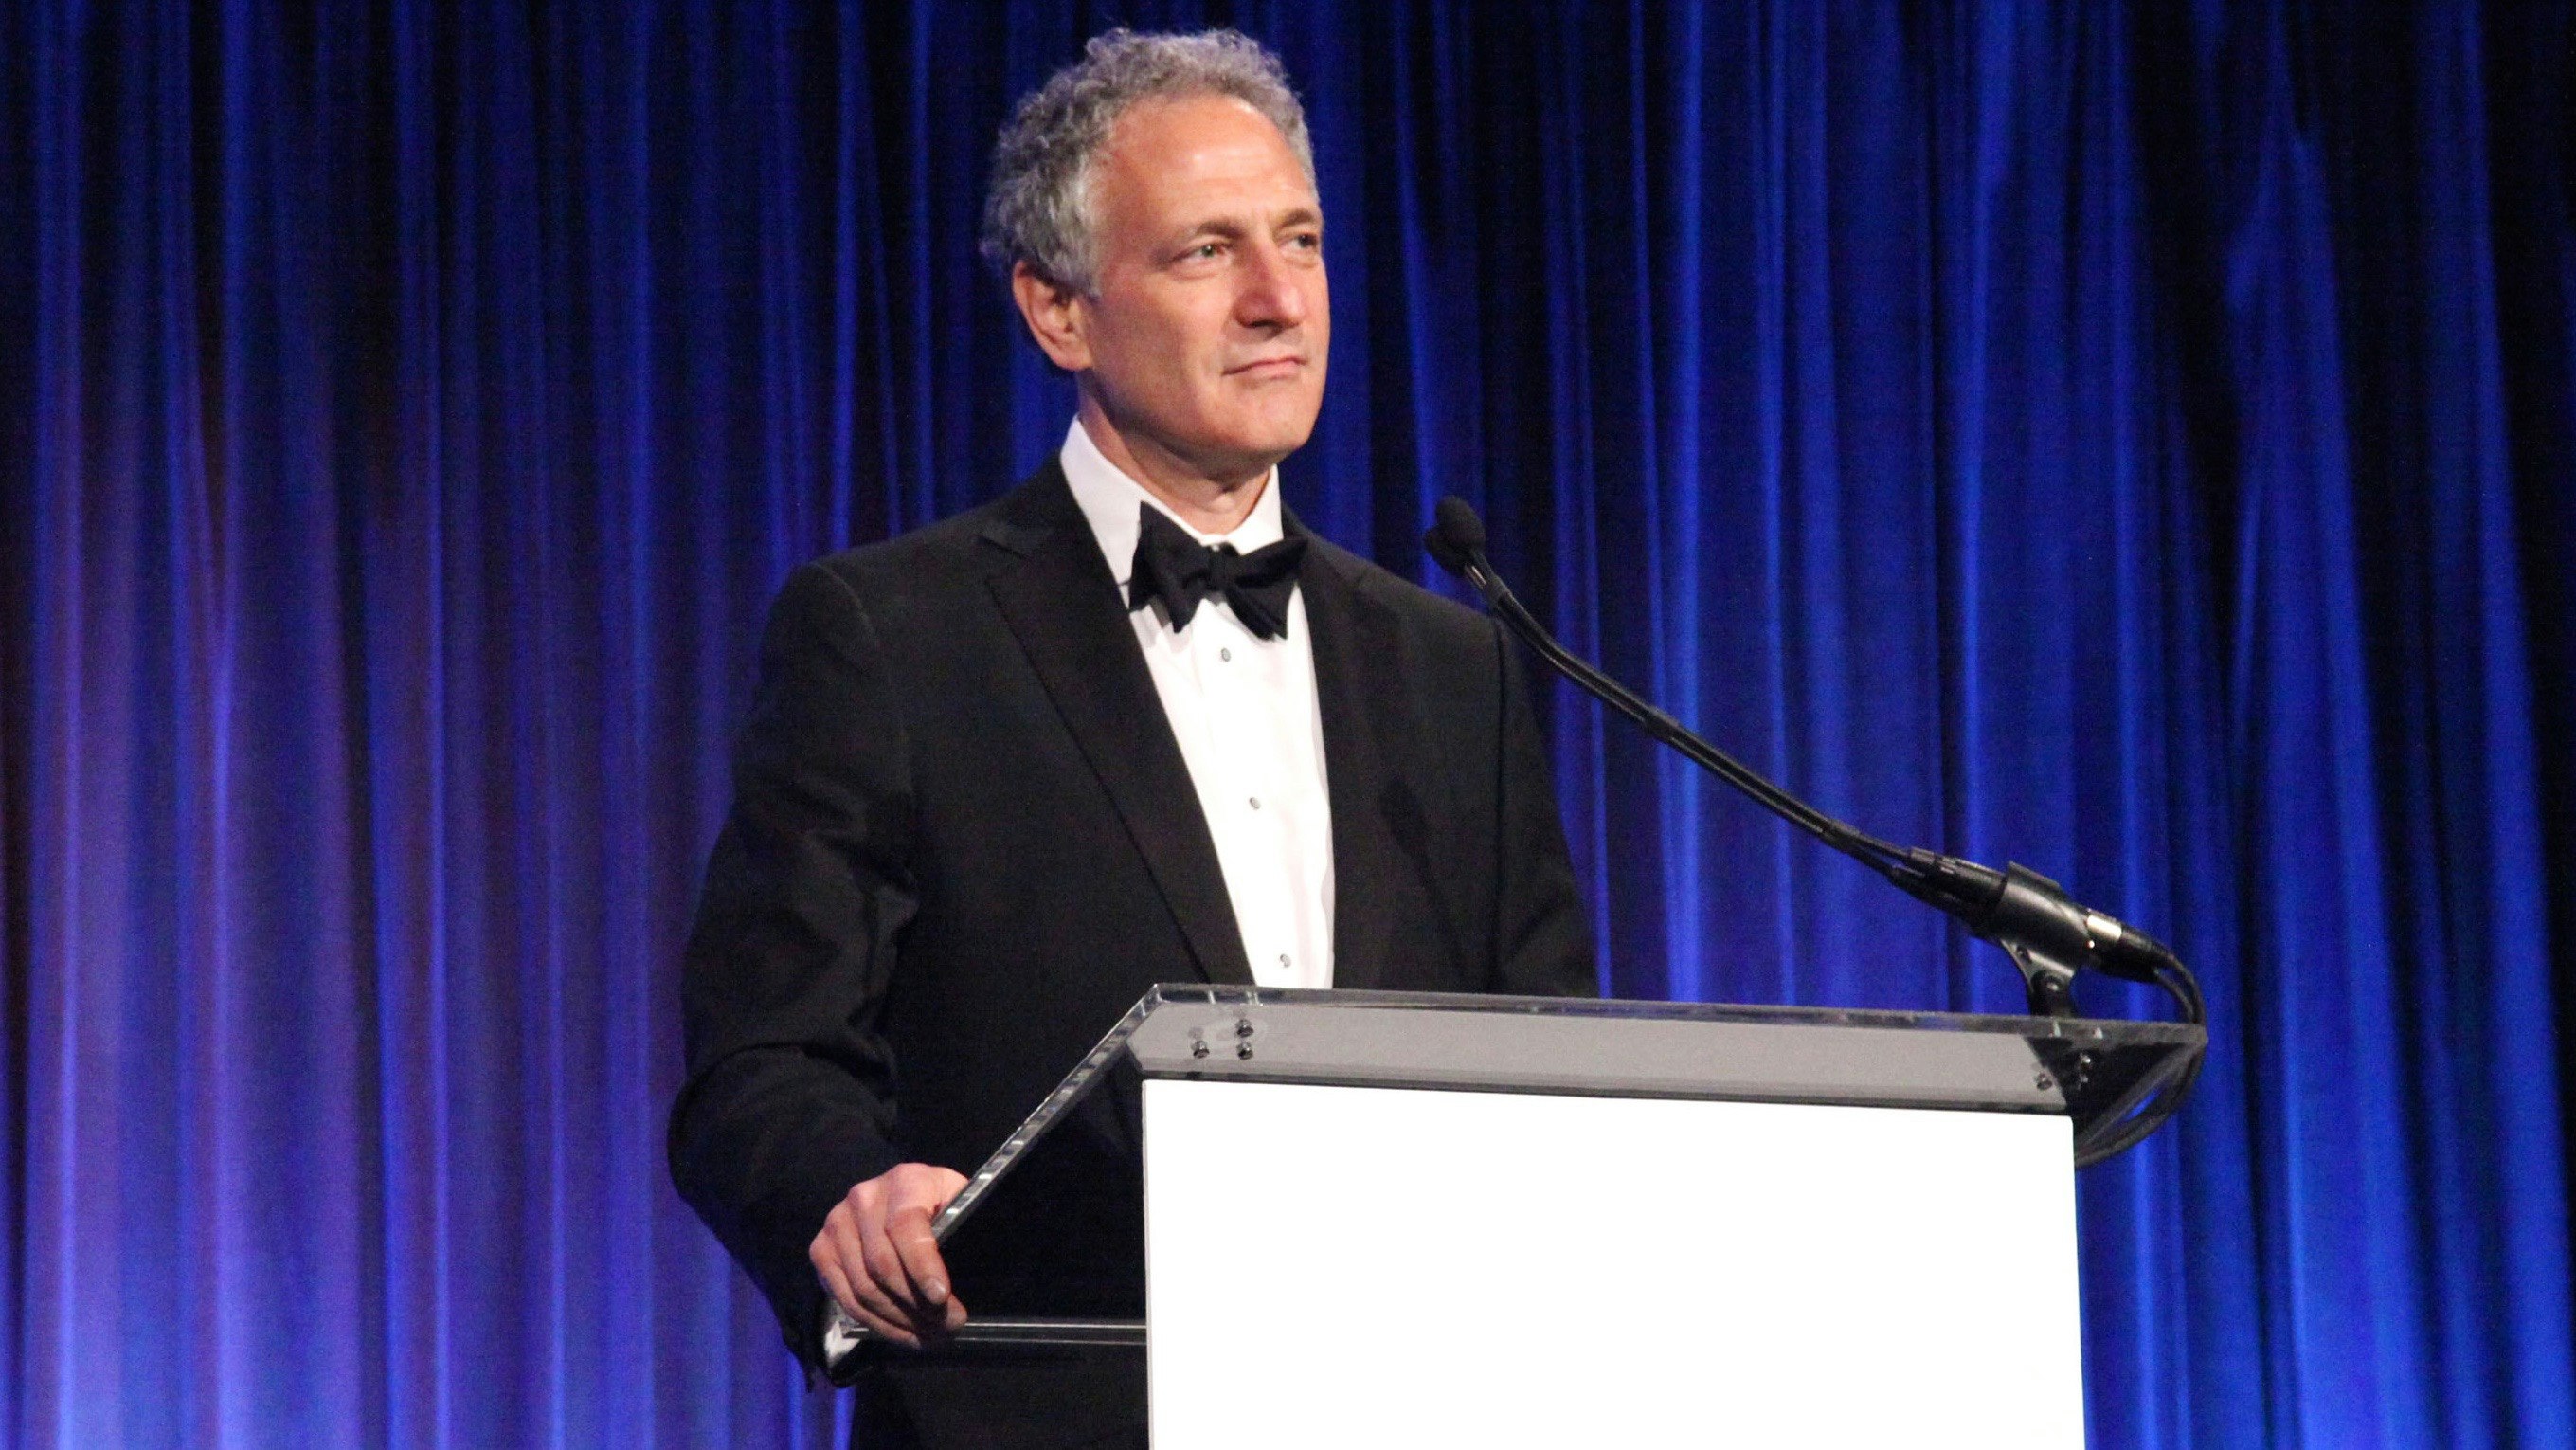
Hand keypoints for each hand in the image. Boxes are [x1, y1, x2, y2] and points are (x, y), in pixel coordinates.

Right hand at [809, 1162, 970, 1348]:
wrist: (901, 1198)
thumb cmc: (942, 1205)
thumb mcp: (961, 1206)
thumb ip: (962, 1231)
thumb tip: (967, 1278)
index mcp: (905, 1180)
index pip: (906, 1225)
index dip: (922, 1264)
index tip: (941, 1297)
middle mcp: (864, 1197)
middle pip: (882, 1265)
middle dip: (917, 1304)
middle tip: (949, 1325)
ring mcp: (837, 1223)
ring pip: (863, 1288)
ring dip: (899, 1321)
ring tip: (930, 1334)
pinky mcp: (821, 1250)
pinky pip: (846, 1299)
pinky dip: (877, 1324)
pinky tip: (903, 1333)